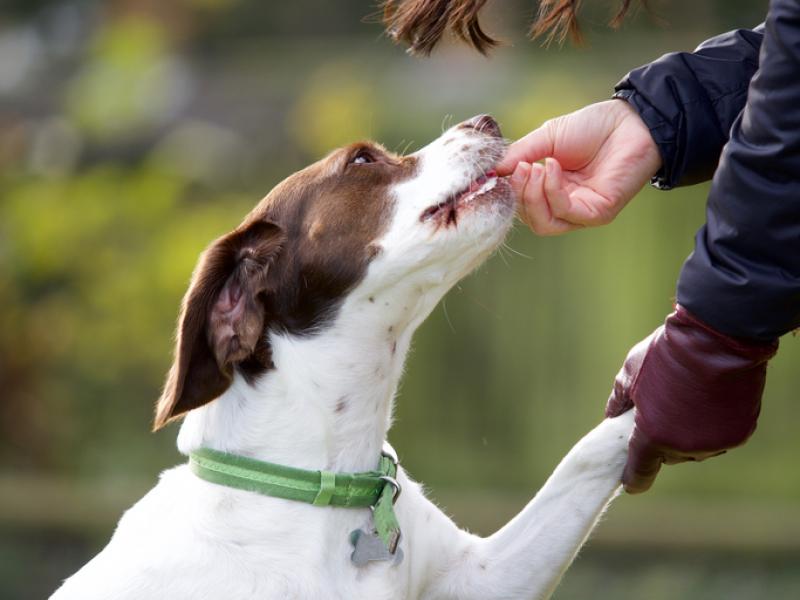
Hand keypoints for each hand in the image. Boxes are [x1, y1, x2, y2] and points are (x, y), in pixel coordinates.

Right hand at [497, 100, 661, 234]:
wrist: (630, 121)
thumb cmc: (592, 127)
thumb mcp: (546, 138)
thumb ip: (519, 155)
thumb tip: (491, 171)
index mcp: (551, 190)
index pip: (521, 204)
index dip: (507, 191)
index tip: (496, 171)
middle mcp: (565, 205)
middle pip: (530, 218)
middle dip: (518, 194)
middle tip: (518, 168)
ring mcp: (581, 212)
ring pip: (543, 223)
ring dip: (532, 196)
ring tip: (534, 168)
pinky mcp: (598, 214)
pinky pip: (565, 213)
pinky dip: (552, 191)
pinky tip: (552, 167)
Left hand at [606, 305, 777, 493]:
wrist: (717, 338)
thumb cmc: (666, 354)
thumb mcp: (630, 373)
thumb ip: (618, 401)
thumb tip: (610, 417)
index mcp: (653, 436)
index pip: (639, 472)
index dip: (633, 477)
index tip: (629, 482)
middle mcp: (685, 448)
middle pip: (668, 455)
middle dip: (660, 439)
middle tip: (658, 412)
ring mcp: (714, 443)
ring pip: (694, 448)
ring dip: (687, 433)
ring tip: (684, 400)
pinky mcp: (738, 435)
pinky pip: (718, 437)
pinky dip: (711, 426)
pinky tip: (707, 401)